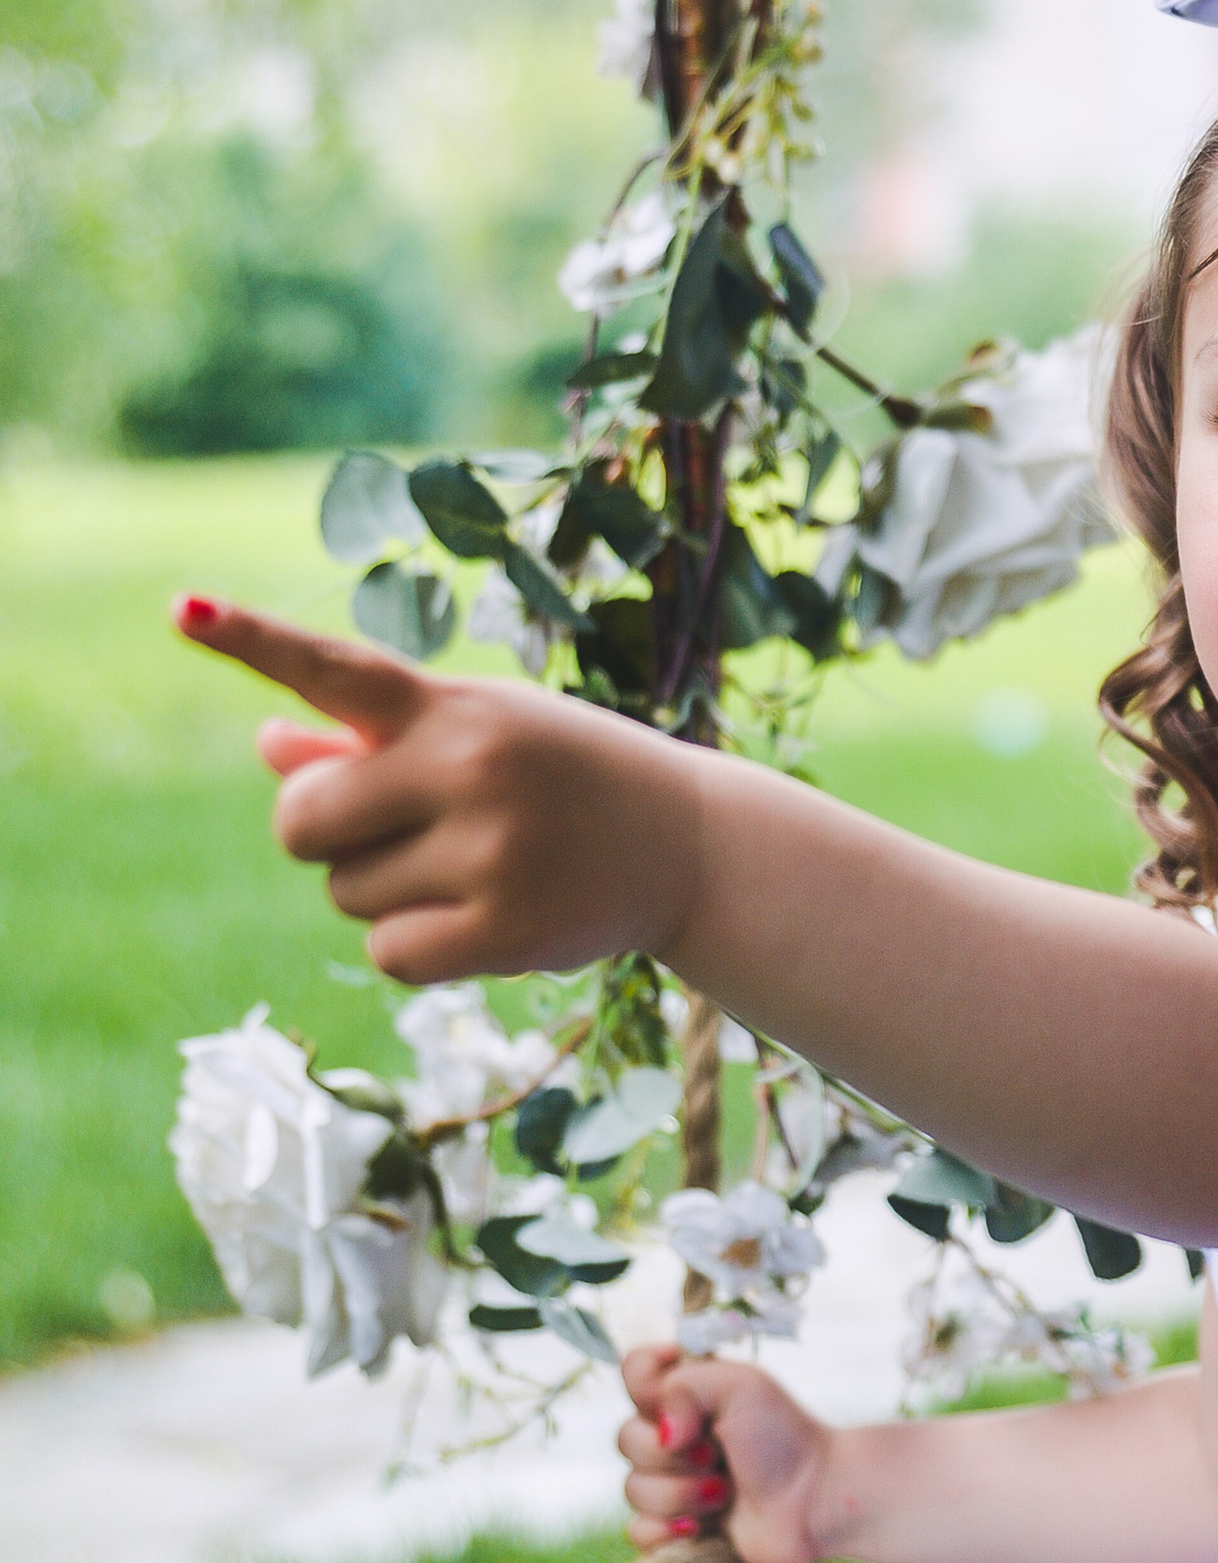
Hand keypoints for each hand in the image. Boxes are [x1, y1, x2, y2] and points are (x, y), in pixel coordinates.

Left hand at [173, 594, 701, 985]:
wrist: (691, 845)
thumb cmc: (564, 776)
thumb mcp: (478, 733)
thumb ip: (372, 740)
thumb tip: (268, 744)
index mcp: (453, 706)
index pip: (335, 668)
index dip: (253, 640)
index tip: (182, 610)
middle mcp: (468, 768)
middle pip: (300, 822)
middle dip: (323, 833)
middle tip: (395, 828)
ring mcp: (489, 851)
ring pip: (344, 893)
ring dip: (382, 890)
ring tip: (471, 867)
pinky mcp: (503, 930)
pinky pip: (388, 951)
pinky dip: (414, 945)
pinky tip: (476, 919)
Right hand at [618, 1344, 841, 1562]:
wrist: (816, 1499)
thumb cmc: (786, 1436)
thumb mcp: (739, 1385)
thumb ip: (683, 1387)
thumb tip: (661, 1432)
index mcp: (685, 1395)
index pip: (632, 1371)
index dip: (645, 1381)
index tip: (677, 1388)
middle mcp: (673, 1436)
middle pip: (626, 1439)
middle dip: (673, 1454)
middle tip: (718, 1456)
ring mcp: (672, 1483)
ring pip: (633, 1490)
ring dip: (683, 1494)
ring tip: (726, 1494)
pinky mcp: (677, 1530)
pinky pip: (640, 1532)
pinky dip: (671, 1531)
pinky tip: (706, 1527)